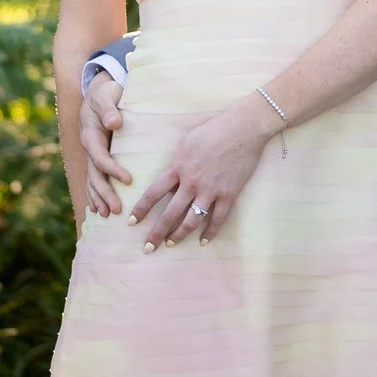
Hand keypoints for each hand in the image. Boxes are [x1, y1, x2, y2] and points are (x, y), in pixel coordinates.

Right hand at [80, 79, 129, 217]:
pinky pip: (93, 179)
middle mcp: (89, 149)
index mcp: (91, 136)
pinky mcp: (96, 158)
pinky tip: (97, 209)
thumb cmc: (106, 94)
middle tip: (117, 210)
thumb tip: (114, 122)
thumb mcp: (106, 96)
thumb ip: (109, 109)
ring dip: (98, 198)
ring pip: (92, 181)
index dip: (113, 170)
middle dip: (104, 194)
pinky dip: (94, 194)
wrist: (98, 93)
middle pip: (95, 176)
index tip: (128, 181)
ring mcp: (91, 155)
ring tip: (106, 215)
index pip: (101, 158)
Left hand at [128, 97, 272, 248]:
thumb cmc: (214, 130)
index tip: (132, 222)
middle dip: (157, 233)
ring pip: (192, 221)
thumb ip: (177, 163)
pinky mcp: (229, 194)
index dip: (141, 209)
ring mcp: (211, 191)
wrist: (244, 129)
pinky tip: (204, 241)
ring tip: (171, 244)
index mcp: (178, 168)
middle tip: (148, 248)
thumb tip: (171, 179)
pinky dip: (211, 232)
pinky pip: (218, 219)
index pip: (153, 193)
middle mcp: (191, 183)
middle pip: (170, 214)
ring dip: (179, 235)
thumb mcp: (187, 142)